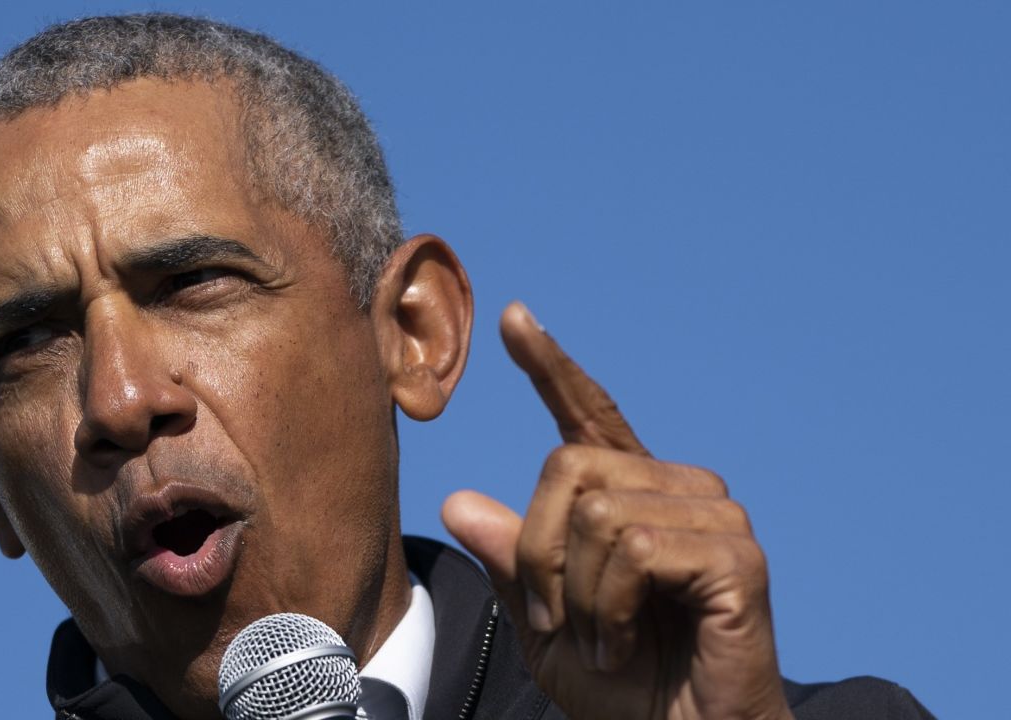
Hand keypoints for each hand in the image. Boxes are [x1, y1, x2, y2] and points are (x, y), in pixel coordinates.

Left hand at [442, 302, 793, 719]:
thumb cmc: (622, 688)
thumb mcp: (543, 623)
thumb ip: (510, 561)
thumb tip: (457, 499)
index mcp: (632, 495)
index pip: (588, 415)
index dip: (551, 367)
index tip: (513, 319)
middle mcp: (678, 488)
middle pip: (568, 467)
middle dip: (538, 555)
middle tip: (556, 623)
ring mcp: (715, 515)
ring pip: (598, 510)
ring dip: (576, 595)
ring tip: (600, 643)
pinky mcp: (737, 553)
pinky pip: (636, 550)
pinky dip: (608, 611)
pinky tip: (624, 648)